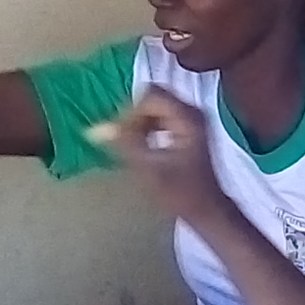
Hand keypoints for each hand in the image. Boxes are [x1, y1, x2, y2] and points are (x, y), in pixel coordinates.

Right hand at [94, 89, 231, 223]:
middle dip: (134, 116)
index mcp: (187, 118)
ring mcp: (193, 118)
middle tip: (123, 139)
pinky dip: (148, 127)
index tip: (121, 135)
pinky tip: (142, 145)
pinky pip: (162, 116)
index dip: (131, 112)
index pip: (151, 96)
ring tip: (131, 145)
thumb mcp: (149, 168)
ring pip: (156, 106)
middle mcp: (193, 111)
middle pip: (153, 97)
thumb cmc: (180, 192)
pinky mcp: (189, 127)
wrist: (205, 208)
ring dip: (140, 122)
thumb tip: (98, 129)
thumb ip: (125, 144)